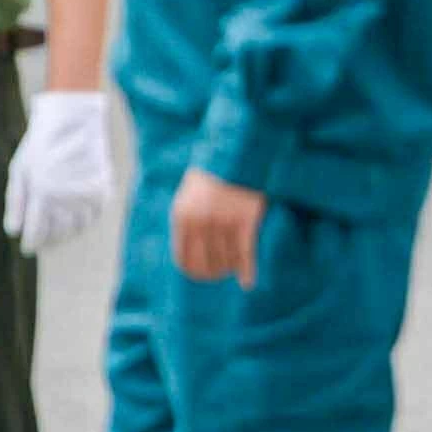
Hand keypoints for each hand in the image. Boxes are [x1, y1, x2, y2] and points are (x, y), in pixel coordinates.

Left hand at [2, 91, 113, 255]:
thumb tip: (14, 231)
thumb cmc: (40, 144)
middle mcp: (66, 196)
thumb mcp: (20, 170)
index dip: (32, 243)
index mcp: (42, 193)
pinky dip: (84, 221)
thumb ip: (16, 202)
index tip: (29, 248)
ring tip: (58, 231)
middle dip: (49, 241)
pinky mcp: (102, 189)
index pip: (37, 232)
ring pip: (78, 228)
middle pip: (59, 233)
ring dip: (67, 233)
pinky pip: (94, 216)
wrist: (75, 120)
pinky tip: (74, 217)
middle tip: (44, 242)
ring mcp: (87, 193)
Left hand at [171, 167, 267, 285]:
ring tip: (235, 269)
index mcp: (183, 216)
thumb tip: (188, 254)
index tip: (204, 276)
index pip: (185, 259)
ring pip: (227, 259)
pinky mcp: (248, 219)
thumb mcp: (190, 194)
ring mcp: (225, 221)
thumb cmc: (214, 173)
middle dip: (214, 272)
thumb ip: (187, 220)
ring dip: (231, 268)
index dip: (195, 271)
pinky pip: (246, 253)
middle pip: (207, 262)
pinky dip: (248, 270)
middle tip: (222, 275)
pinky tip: (248, 282)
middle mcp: (201, 221)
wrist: (239, 150)